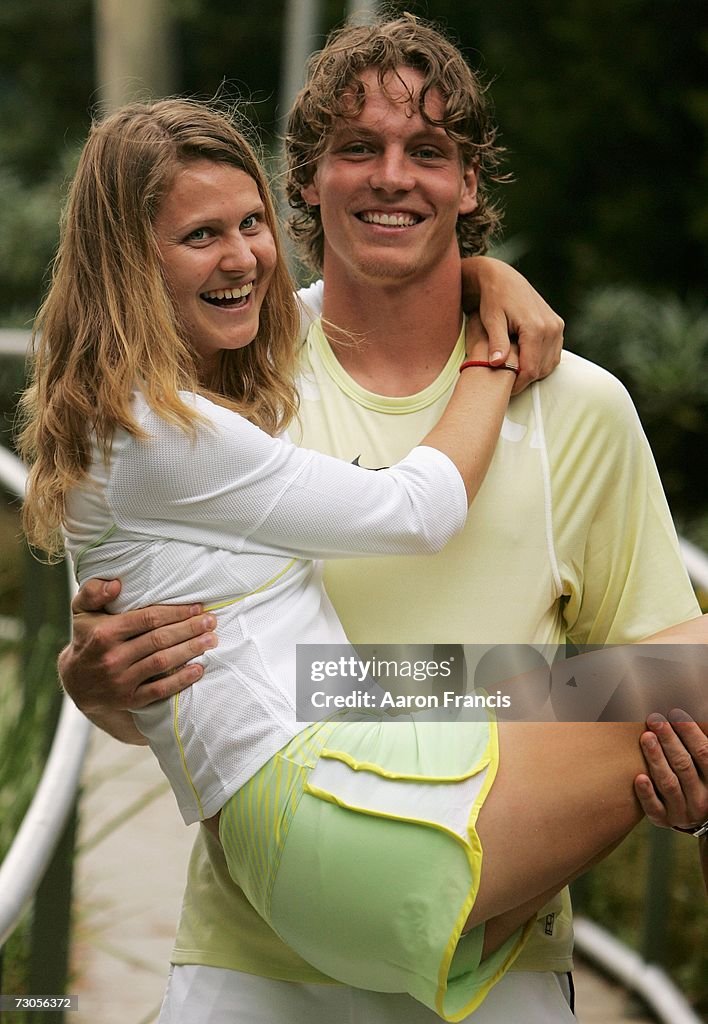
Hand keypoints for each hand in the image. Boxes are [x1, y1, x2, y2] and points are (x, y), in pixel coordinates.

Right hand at [58, 578, 217, 713]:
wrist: (76, 682)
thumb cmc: (87, 638)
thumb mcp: (82, 611)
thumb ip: (93, 592)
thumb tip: (116, 584)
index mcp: (105, 633)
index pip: (148, 619)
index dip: (176, 612)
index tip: (197, 607)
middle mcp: (113, 657)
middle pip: (159, 640)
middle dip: (189, 629)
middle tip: (211, 622)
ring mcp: (121, 680)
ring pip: (162, 662)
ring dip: (190, 650)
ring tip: (211, 640)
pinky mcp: (129, 699)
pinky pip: (159, 691)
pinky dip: (181, 680)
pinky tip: (198, 669)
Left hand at [461, 256, 563, 393]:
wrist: (503, 279)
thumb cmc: (493, 299)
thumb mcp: (491, 320)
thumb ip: (497, 342)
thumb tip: (497, 363)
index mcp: (535, 328)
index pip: (530, 369)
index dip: (518, 384)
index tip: (505, 390)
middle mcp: (551, 327)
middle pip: (541, 369)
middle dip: (525, 379)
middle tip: (507, 383)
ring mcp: (557, 326)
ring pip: (550, 364)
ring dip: (534, 372)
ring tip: (514, 372)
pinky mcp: (557, 326)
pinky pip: (554, 353)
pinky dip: (542, 362)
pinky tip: (525, 362)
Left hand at [634, 710, 707, 829]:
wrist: (690, 816)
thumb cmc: (695, 780)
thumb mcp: (703, 767)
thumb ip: (698, 746)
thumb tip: (691, 712)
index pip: (704, 754)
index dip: (690, 732)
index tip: (675, 714)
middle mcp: (702, 799)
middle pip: (684, 766)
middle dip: (669, 740)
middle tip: (655, 720)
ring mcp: (682, 812)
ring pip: (669, 784)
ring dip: (656, 759)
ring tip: (646, 738)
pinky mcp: (663, 820)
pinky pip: (654, 808)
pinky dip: (646, 793)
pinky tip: (639, 777)